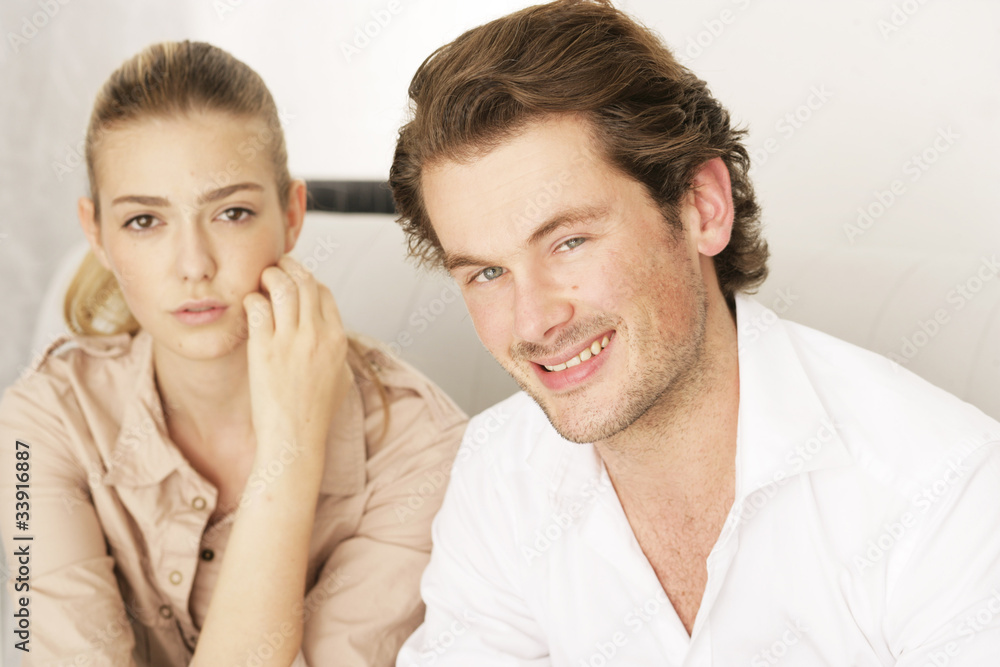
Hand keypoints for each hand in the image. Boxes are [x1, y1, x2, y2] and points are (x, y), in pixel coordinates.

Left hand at [242, 255, 350, 470]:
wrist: (295, 438)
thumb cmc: (315, 414)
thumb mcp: (341, 379)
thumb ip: (338, 352)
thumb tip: (333, 336)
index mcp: (337, 339)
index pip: (324, 293)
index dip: (309, 280)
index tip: (296, 280)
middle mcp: (317, 335)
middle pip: (305, 281)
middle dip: (289, 267)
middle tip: (275, 267)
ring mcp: (291, 340)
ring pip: (282, 286)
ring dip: (270, 276)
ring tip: (261, 279)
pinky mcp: (264, 349)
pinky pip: (257, 307)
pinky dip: (252, 299)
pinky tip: (249, 305)